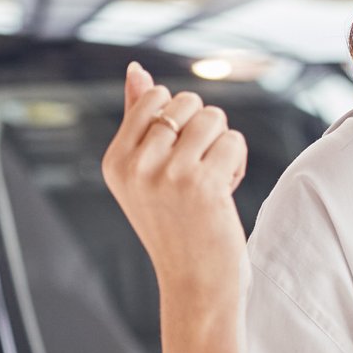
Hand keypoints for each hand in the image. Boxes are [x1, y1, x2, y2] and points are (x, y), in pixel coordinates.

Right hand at [102, 61, 250, 297]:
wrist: (195, 282)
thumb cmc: (176, 224)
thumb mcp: (146, 174)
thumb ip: (139, 120)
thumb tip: (136, 70)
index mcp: (115, 161)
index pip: (155, 97)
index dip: (181, 120)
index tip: (179, 157)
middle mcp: (135, 165)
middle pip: (188, 103)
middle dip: (204, 130)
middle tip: (198, 171)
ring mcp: (168, 174)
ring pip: (213, 118)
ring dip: (222, 145)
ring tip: (212, 181)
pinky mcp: (202, 183)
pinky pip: (233, 141)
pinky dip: (237, 162)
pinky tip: (225, 191)